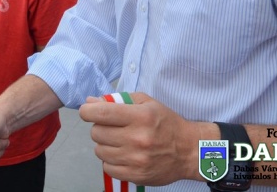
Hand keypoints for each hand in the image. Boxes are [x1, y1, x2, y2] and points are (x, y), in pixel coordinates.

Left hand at [79, 93, 209, 185]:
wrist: (189, 151)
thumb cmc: (166, 123)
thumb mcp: (146, 103)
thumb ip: (117, 100)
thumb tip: (90, 102)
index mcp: (140, 117)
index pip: (100, 113)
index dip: (87, 111)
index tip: (87, 111)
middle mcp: (137, 139)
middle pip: (96, 133)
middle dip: (100, 127)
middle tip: (113, 127)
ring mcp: (136, 160)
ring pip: (99, 151)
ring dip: (105, 145)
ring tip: (119, 141)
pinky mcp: (136, 175)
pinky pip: (107, 168)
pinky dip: (111, 161)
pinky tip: (123, 154)